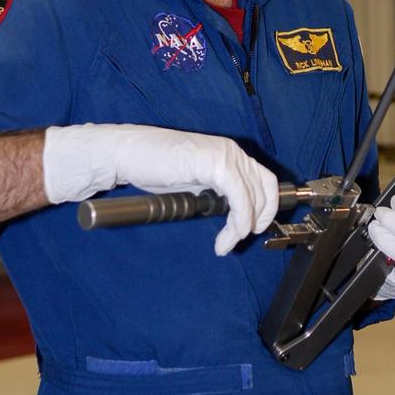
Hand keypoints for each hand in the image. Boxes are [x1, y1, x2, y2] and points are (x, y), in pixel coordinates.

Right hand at [42, 123, 278, 255]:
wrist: (128, 154)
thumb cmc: (155, 166)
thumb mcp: (194, 181)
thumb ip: (216, 191)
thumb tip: (233, 213)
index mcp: (228, 153)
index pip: (264, 180)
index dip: (266, 207)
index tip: (255, 228)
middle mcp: (231, 151)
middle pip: (263, 190)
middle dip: (255, 221)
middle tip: (235, 241)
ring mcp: (225, 155)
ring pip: (252, 197)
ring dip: (242, 226)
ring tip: (226, 244)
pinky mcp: (214, 164)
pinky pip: (239, 198)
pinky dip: (239, 220)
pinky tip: (229, 236)